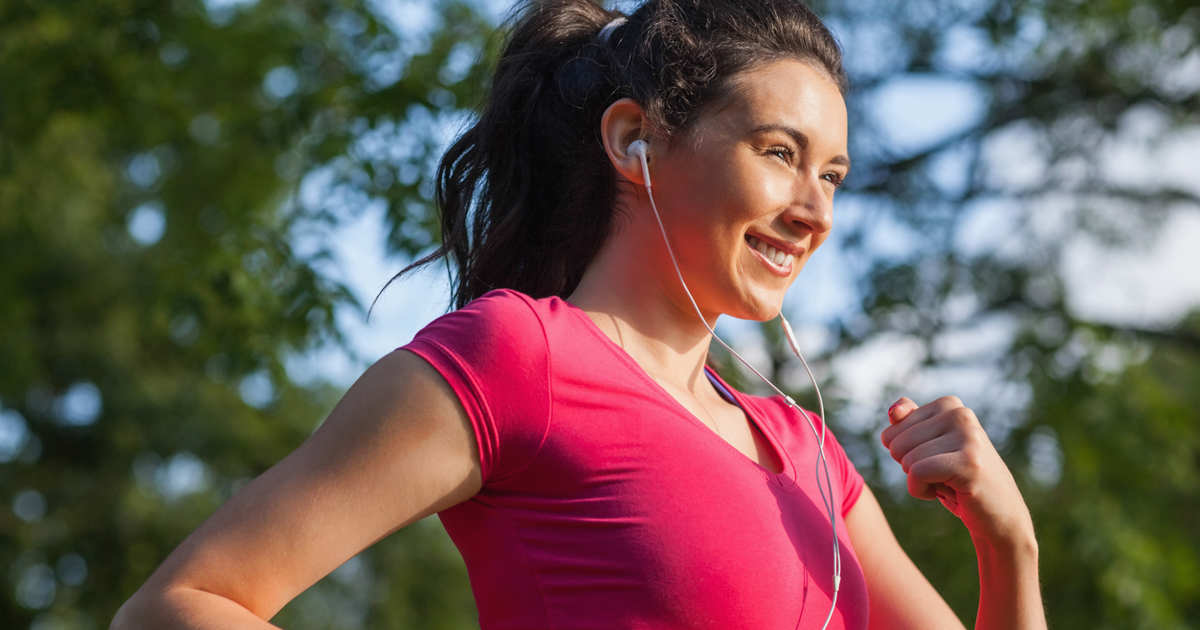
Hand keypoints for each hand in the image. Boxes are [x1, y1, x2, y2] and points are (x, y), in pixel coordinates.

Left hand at [881, 396, 1033, 545]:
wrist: (1000, 515)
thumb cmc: (958, 481)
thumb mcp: (929, 449)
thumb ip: (908, 424)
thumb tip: (893, 411)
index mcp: (949, 404)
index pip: (894, 428)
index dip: (906, 453)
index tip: (937, 460)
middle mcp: (960, 414)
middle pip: (897, 443)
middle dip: (911, 467)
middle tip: (945, 475)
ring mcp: (967, 437)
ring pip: (906, 460)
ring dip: (920, 482)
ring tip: (951, 483)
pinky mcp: (968, 462)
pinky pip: (916, 474)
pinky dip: (921, 491)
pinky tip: (950, 493)